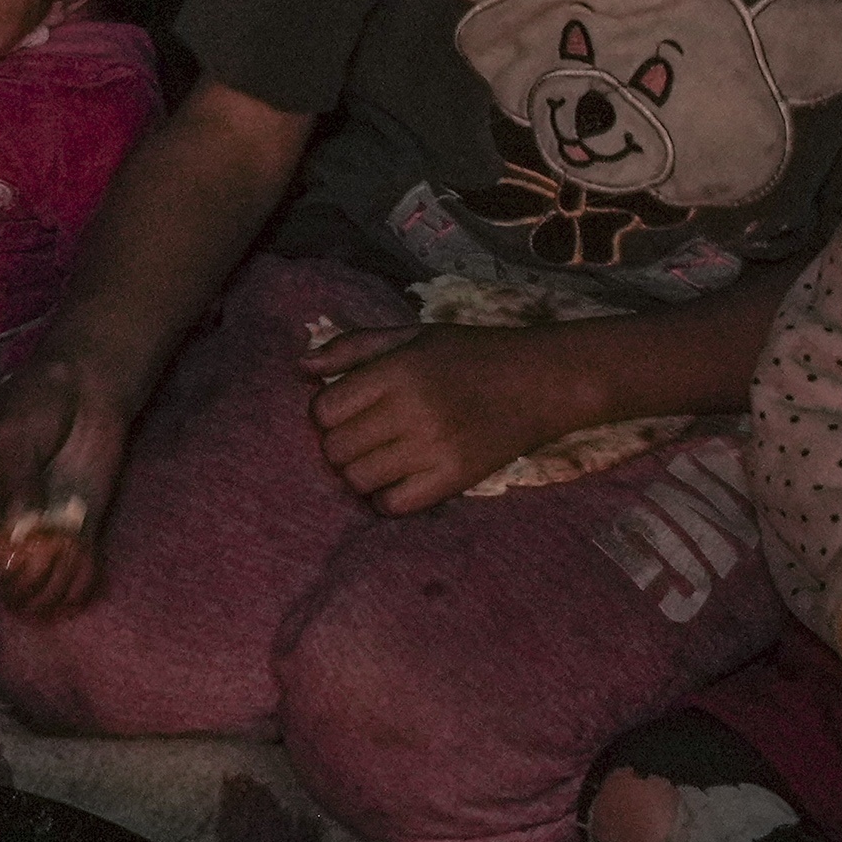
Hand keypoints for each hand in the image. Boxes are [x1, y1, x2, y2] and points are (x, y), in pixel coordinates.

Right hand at [0, 350, 133, 613]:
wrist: (84, 392)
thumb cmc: (34, 404)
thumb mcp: (13, 435)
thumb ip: (16, 482)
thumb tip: (17, 533)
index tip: (13, 545)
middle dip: (23, 578)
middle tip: (48, 550)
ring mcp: (36, 538)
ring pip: (34, 592)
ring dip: (53, 585)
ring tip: (69, 553)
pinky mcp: (73, 539)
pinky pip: (71, 581)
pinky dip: (79, 584)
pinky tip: (85, 561)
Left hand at [299, 318, 600, 514]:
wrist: (540, 381)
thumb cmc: (470, 354)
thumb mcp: (412, 335)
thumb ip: (354, 347)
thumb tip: (301, 368)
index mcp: (398, 371)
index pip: (324, 410)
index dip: (327, 413)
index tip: (347, 410)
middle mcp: (412, 410)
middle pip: (336, 449)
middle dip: (341, 445)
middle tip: (365, 436)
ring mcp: (433, 448)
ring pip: (358, 480)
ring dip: (361, 473)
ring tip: (382, 457)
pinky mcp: (454, 478)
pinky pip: (393, 506)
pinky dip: (387, 498)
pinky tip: (400, 479)